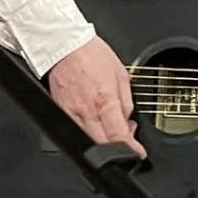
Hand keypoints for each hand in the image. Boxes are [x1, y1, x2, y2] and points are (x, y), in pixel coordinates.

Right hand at [47, 37, 146, 156]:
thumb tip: (128, 122)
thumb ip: (127, 102)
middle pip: (103, 145)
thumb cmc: (93, 54)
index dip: (131, 149)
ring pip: (88, 142)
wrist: (65, 44)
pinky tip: (94, 123)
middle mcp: (87, 111)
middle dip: (118, 148)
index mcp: (106, 100)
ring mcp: (71, 114)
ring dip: (103, 143)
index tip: (137, 153)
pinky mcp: (60, 112)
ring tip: (110, 129)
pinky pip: (74, 131)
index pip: (119, 136)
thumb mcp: (122, 75)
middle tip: (127, 140)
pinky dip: (86, 134)